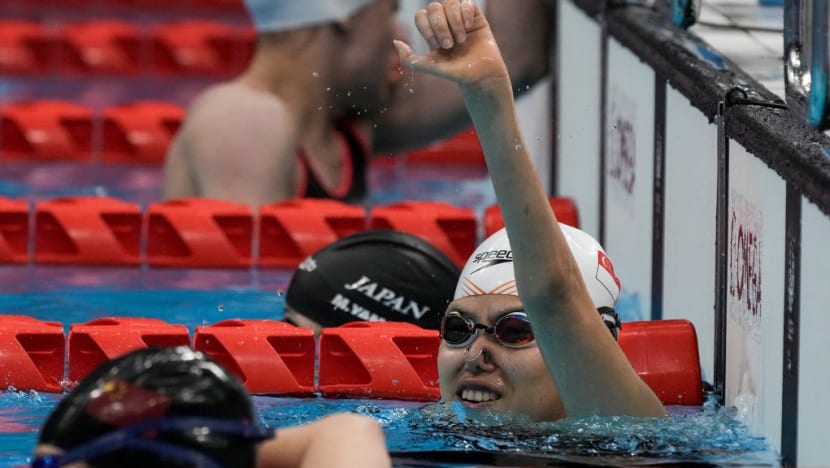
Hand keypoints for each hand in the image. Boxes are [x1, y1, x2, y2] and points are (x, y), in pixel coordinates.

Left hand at [394, 0, 509, 90]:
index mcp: (433, 32)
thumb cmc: (457, 73)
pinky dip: (466, 14)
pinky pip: (467, 2)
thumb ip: (410, 59)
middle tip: (449, 44)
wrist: (481, 76)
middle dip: (439, 26)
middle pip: (433, 7)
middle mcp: (446, 23)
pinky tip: (469, 27)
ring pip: (450, 3)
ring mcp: (461, 18)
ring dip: (453, 22)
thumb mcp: (431, 67)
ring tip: (461, 39)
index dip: (426, 27)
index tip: (437, 45)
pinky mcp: (476, 17)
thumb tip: (396, 42)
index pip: (421, 15)